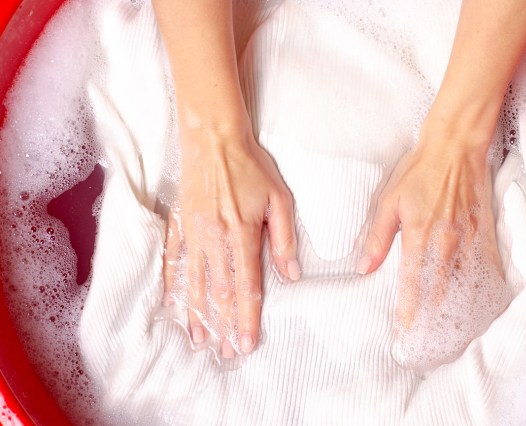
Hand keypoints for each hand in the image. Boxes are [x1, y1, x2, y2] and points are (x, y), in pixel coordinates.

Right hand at [163, 126, 298, 358]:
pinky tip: (172, 303)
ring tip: (199, 340)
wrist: (213, 138)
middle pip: (219, 292)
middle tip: (225, 352)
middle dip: (224, 325)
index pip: (247, 286)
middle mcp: (215, 239)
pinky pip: (173, 260)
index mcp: (242, 234)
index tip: (247, 343)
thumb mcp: (279, 199)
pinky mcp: (179, 224)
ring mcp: (193, 233)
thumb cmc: (251, 167)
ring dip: (198, 314)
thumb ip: (284, 239)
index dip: (247, 318)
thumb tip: (291, 275)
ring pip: (195, 282)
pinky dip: (173, 284)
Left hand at [357, 125, 508, 369]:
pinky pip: (484, 268)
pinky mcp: (485, 233)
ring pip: (463, 285)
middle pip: (440, 292)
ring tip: (452, 334)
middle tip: (428, 343)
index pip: (413, 285)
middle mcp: (447, 244)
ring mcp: (470, 240)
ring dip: (456, 310)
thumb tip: (364, 267)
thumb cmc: (419, 171)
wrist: (456, 147)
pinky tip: (479, 305)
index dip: (409, 312)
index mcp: (420, 237)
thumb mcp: (390, 202)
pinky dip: (480, 289)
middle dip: (432, 320)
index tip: (405, 334)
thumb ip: (379, 239)